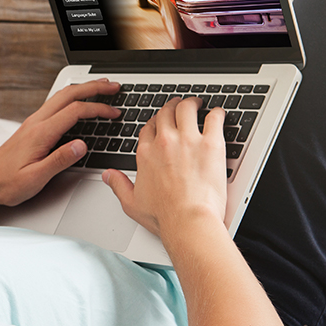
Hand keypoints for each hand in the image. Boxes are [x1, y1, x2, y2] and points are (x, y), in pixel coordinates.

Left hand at [0, 79, 120, 207]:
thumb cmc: (7, 183)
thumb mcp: (36, 178)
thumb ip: (59, 160)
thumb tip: (82, 146)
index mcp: (40, 133)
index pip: (75, 111)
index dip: (98, 109)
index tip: (114, 113)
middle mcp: (36, 122)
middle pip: (68, 94)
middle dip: (94, 87)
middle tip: (113, 86)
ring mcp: (32, 123)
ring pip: (61, 96)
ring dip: (82, 89)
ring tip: (100, 87)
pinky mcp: (31, 127)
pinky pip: (54, 104)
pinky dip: (71, 98)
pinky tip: (78, 102)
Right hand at [102, 97, 226, 237]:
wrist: (188, 221)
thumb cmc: (164, 216)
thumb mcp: (132, 203)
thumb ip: (118, 185)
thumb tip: (108, 176)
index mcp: (146, 154)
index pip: (148, 128)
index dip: (155, 123)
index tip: (161, 124)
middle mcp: (164, 142)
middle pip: (166, 113)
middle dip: (172, 107)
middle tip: (179, 106)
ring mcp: (188, 140)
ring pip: (187, 109)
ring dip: (192, 103)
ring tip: (197, 104)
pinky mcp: (210, 143)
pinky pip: (214, 118)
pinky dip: (217, 114)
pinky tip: (217, 114)